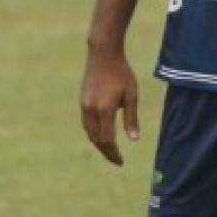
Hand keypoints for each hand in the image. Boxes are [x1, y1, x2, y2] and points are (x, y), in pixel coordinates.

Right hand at [80, 51, 138, 165]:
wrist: (103, 54)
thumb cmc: (122, 73)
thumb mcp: (132, 95)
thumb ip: (131, 118)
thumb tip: (134, 140)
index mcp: (105, 110)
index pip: (107, 140)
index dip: (114, 153)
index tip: (121, 162)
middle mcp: (91, 110)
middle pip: (97, 139)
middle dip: (106, 152)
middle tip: (117, 160)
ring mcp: (84, 106)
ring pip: (89, 132)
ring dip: (99, 143)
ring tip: (110, 150)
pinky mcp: (82, 101)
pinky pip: (87, 123)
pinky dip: (94, 133)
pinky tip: (102, 134)